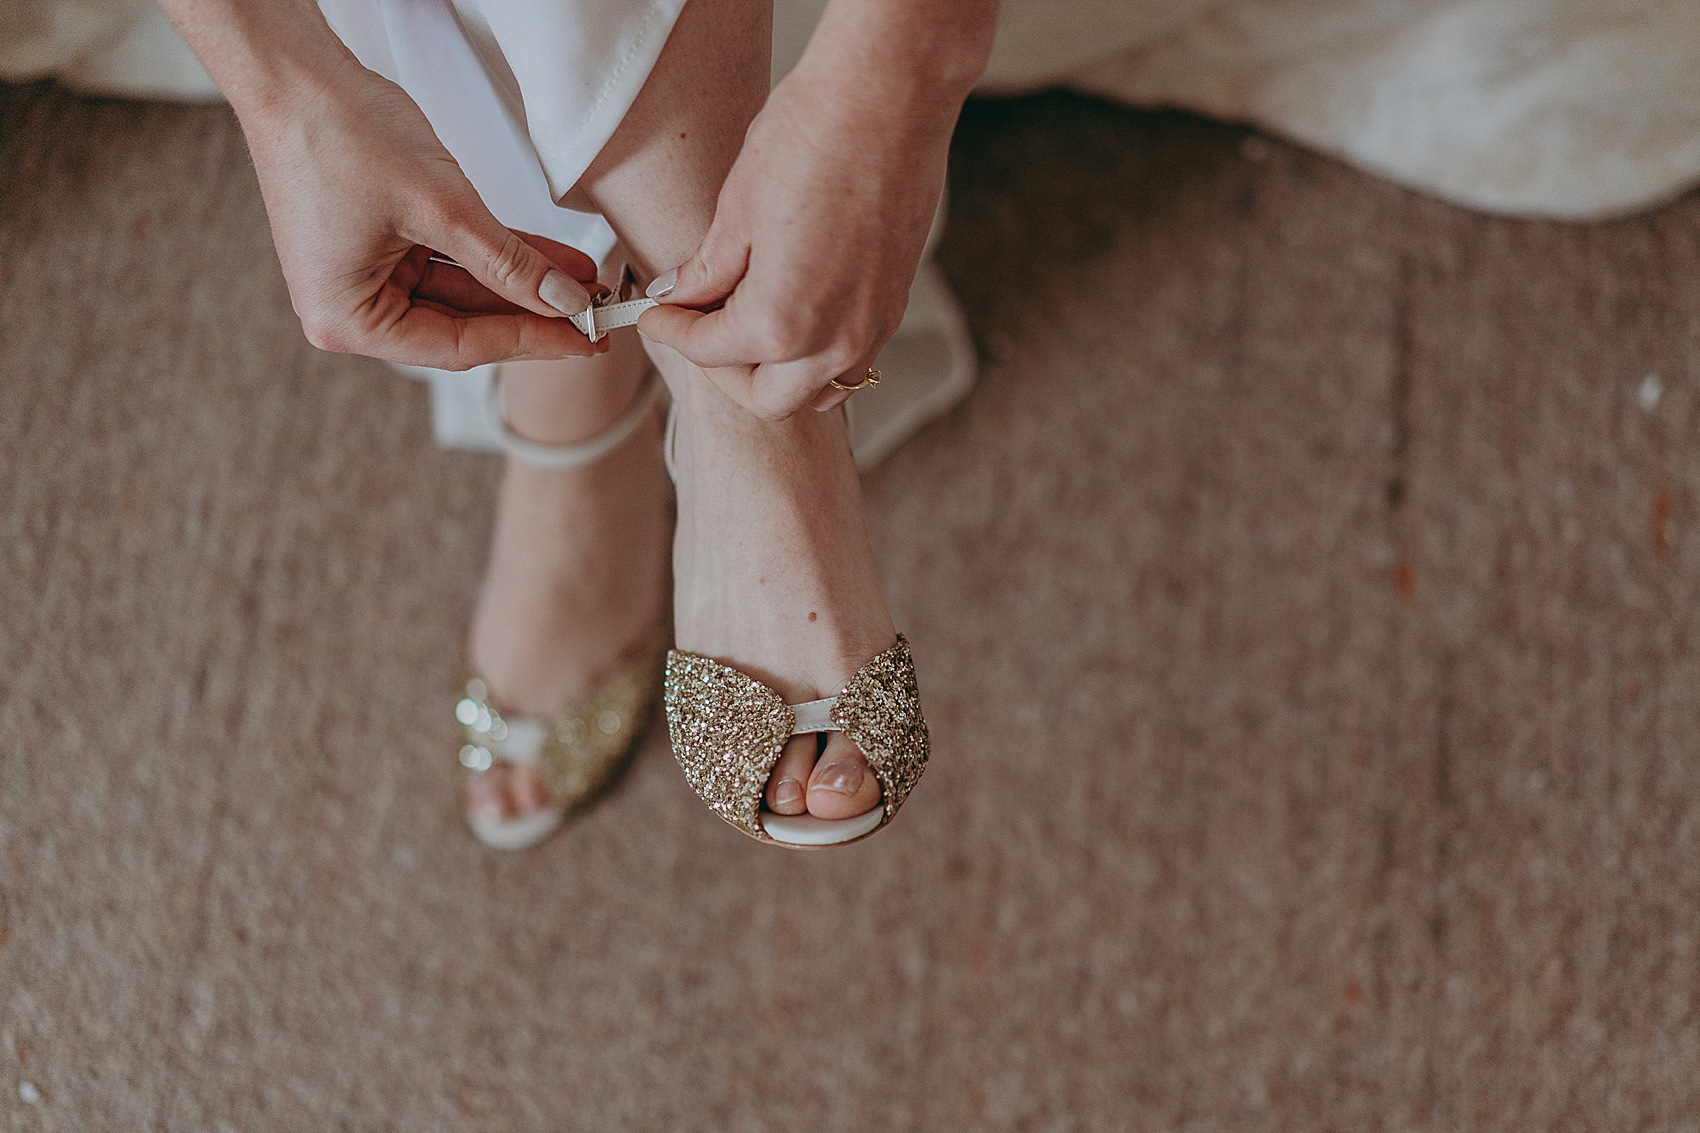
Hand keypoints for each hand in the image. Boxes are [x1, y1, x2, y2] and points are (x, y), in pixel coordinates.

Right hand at [242, 69, 604, 369]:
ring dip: (520, 283)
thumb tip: (565, 302)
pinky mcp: (378, 248)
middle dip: (530, 313)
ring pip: (462, 292)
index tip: (585, 340)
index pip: (460, 347)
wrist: (296, 72)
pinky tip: (551, 260)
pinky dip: (495, 257)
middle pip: (462, 325)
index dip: (530, 341)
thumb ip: (509, 263)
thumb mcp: (444, 208)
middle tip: (593, 315)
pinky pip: (449, 262)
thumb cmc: (343, 134)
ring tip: (582, 280)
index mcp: (348, 321)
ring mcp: (363, 278)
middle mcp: (350, 310)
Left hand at [636, 63, 955, 418]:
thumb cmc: (813, 137)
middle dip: (723, 372)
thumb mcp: (738, 209)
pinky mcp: (895, 305)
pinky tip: (793, 311)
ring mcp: (872, 327)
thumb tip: (682, 296)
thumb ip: (708, 271)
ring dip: (777, 374)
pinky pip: (850, 359)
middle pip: (765, 399)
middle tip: (697, 331)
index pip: (711, 353)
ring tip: (747, 327)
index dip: (672, 332)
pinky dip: (816, 354)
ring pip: (816, 390)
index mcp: (781, 322)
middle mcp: (833, 340)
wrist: (890, 97)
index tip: (655, 314)